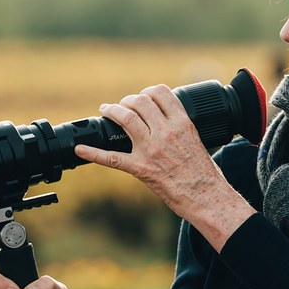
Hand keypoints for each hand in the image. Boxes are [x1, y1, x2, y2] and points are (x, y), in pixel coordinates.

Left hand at [74, 85, 254, 250]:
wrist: (207, 197)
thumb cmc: (205, 173)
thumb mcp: (197, 140)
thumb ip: (181, 128)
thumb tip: (167, 121)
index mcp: (182, 123)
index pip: (161, 93)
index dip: (148, 92)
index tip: (143, 97)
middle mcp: (166, 132)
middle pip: (140, 102)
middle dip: (128, 100)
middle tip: (123, 105)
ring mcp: (152, 149)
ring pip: (126, 118)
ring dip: (112, 110)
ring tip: (106, 111)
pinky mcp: (141, 168)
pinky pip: (112, 158)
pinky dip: (93, 153)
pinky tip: (81, 149)